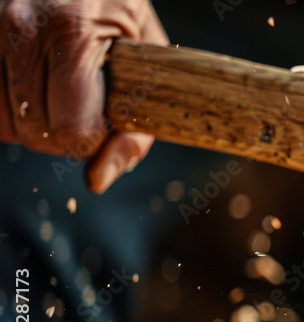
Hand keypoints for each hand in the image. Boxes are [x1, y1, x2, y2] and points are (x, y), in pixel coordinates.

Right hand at [0, 0, 166, 192]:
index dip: (95, 138)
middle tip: (83, 101)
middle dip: (65, 133)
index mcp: (72, 32)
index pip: (72, 130)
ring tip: (56, 90)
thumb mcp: (146, 56)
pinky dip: (10, 110)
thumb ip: (136, 125)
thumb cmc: (116, 7)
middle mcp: (21, 29)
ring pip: (5, 124)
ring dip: (33, 122)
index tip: (106, 118)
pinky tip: (31, 87)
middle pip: (36, 132)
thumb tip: (99, 179)